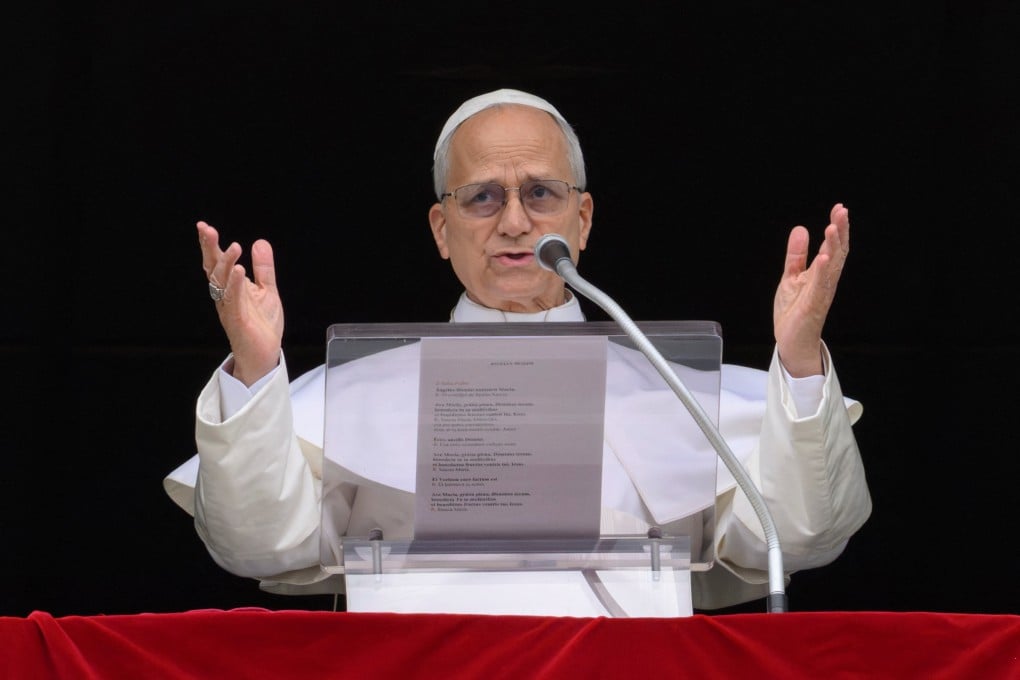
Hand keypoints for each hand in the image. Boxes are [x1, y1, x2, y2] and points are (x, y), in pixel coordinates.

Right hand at [199, 221, 283, 385]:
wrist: (264, 355)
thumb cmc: (261, 325)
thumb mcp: (267, 290)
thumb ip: (263, 268)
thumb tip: (260, 243)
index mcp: (229, 288)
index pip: (217, 263)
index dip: (210, 245)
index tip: (204, 227)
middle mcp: (225, 296)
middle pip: (213, 269)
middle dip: (209, 249)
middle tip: (207, 230)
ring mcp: (229, 308)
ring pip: (222, 282)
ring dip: (227, 263)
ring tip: (234, 247)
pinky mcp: (237, 320)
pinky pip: (234, 300)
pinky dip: (236, 285)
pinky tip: (240, 271)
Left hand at [773, 203, 849, 377]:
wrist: (791, 341)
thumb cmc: (795, 311)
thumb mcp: (791, 277)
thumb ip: (796, 255)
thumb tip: (801, 229)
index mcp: (821, 273)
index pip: (833, 246)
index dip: (837, 228)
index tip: (839, 208)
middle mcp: (825, 281)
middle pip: (838, 253)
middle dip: (840, 232)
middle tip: (842, 211)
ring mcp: (821, 293)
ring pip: (832, 267)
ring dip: (833, 247)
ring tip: (832, 227)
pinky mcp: (813, 306)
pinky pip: (820, 287)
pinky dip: (822, 272)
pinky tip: (823, 258)